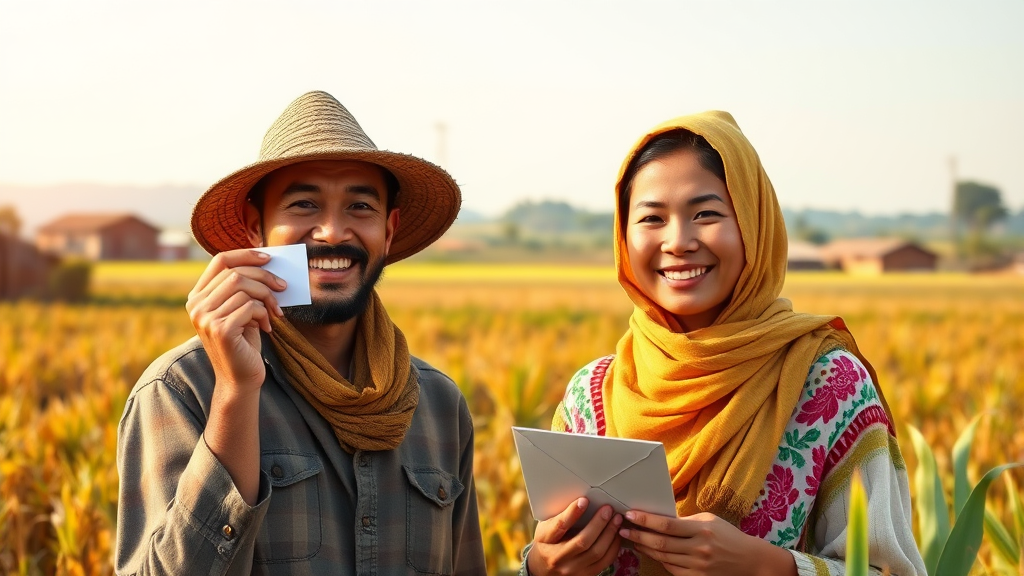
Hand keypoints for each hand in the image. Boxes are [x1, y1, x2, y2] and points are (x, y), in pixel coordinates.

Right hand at [186, 249, 286, 394]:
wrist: (241, 378)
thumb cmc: (244, 342)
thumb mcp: (241, 310)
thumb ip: (244, 288)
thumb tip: (268, 263)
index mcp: (198, 297)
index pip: (220, 261)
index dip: (246, 255)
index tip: (268, 257)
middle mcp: (196, 305)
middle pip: (236, 273)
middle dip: (265, 278)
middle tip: (283, 287)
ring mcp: (205, 317)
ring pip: (244, 288)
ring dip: (267, 298)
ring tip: (274, 312)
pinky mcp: (220, 329)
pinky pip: (250, 307)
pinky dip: (265, 313)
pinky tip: (267, 327)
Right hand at [527, 498, 622, 575]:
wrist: (543, 569)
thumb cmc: (547, 543)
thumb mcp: (545, 527)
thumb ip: (560, 516)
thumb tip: (581, 500)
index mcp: (545, 541)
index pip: (560, 526)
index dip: (573, 513)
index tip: (584, 500)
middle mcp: (558, 559)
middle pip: (583, 542)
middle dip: (598, 523)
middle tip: (608, 509)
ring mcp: (573, 570)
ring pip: (597, 552)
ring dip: (609, 534)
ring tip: (616, 519)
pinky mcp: (586, 575)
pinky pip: (605, 561)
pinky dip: (613, 546)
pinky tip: (616, 534)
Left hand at [618, 511, 795, 575]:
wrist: (749, 560)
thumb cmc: (727, 535)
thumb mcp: (708, 521)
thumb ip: (685, 521)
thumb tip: (658, 518)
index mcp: (701, 529)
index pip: (667, 525)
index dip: (646, 520)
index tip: (630, 514)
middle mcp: (699, 549)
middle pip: (661, 543)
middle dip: (638, 535)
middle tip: (623, 529)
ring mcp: (698, 566)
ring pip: (663, 557)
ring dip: (645, 548)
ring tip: (632, 539)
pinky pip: (672, 569)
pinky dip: (659, 559)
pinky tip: (650, 551)